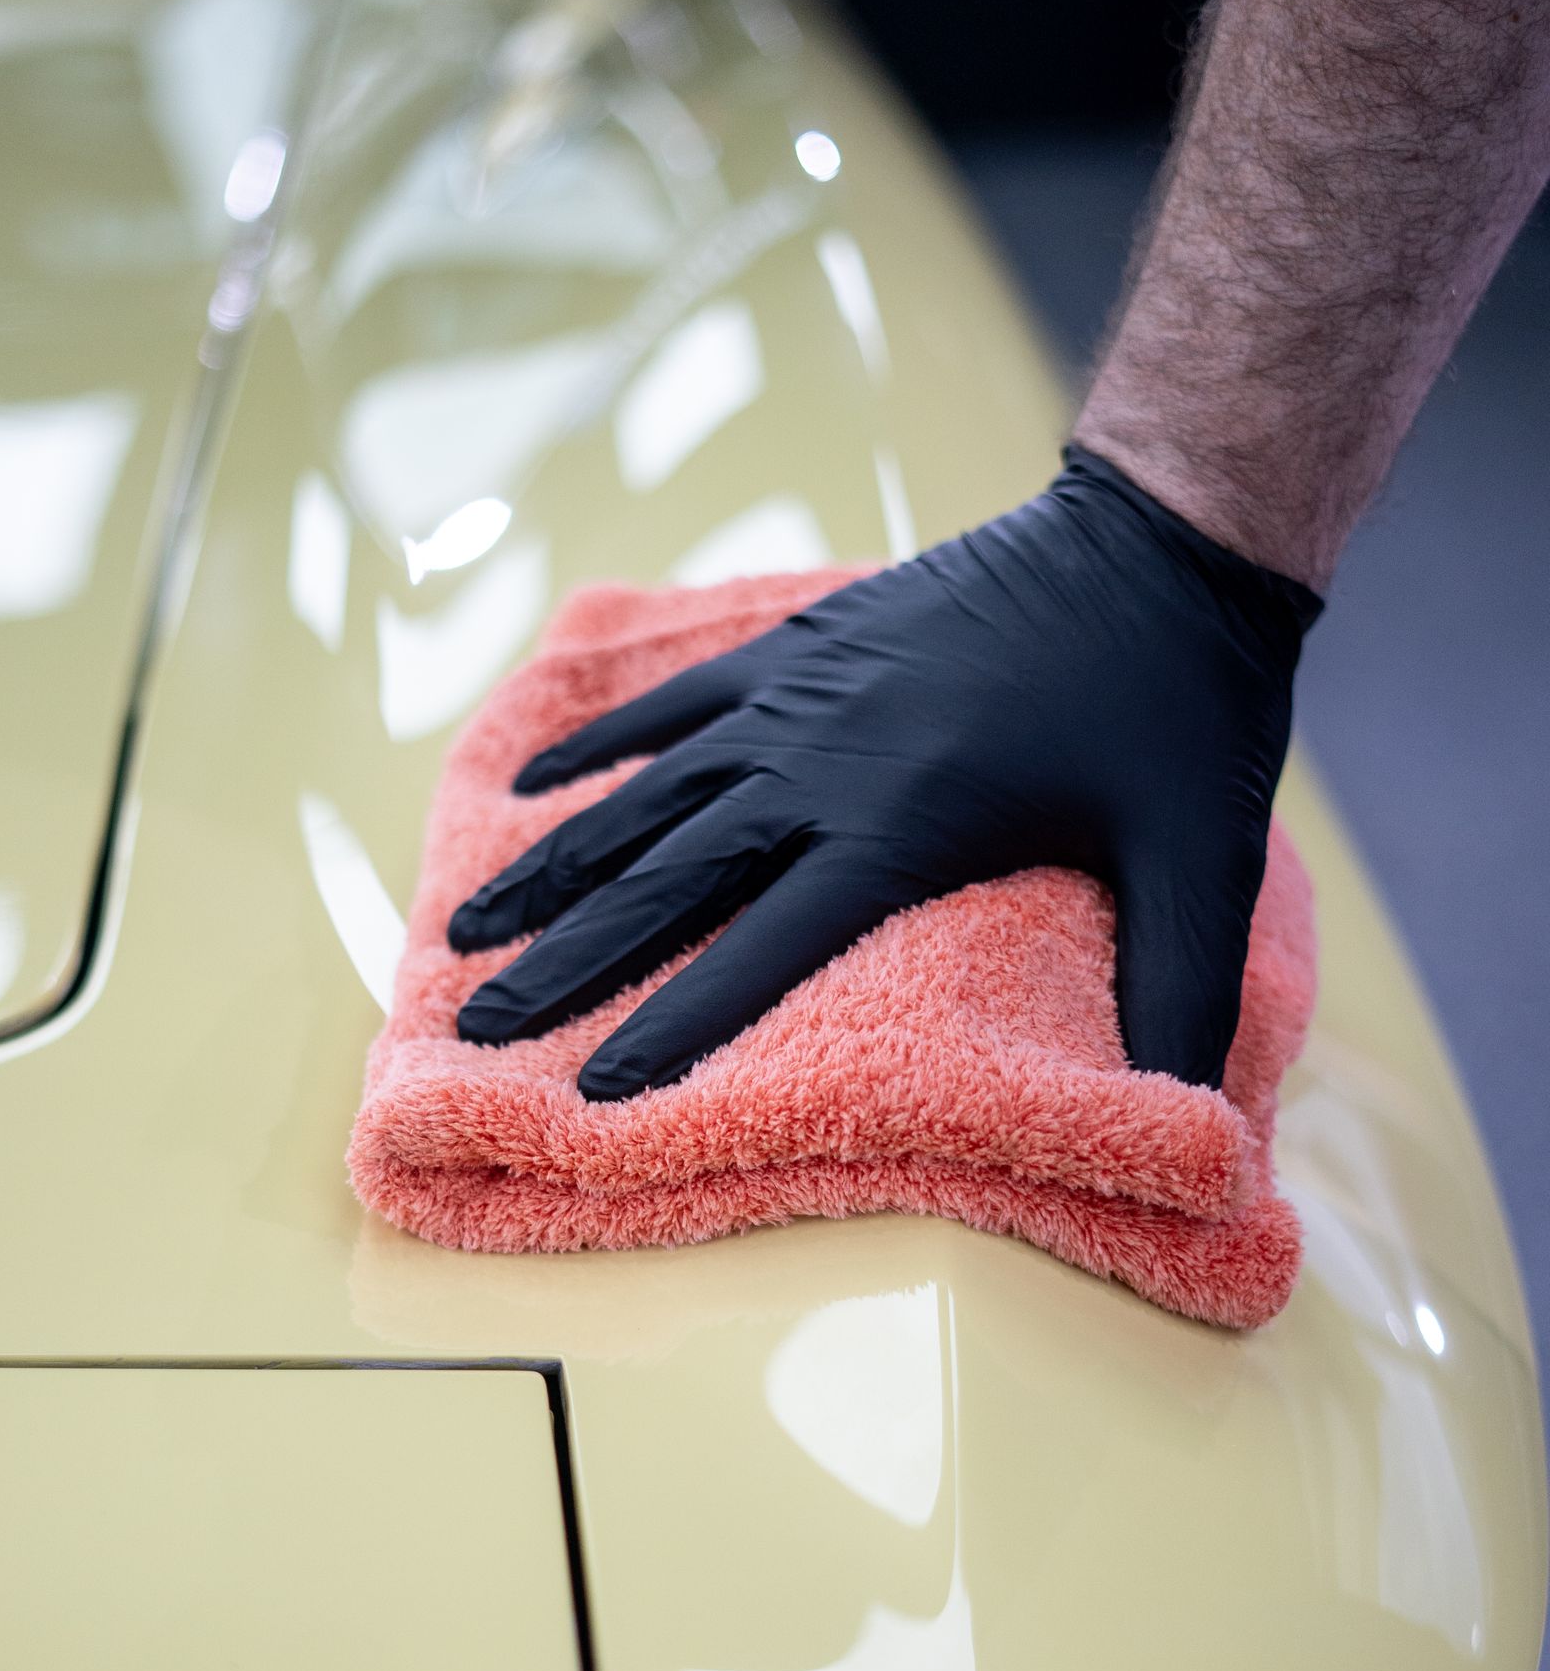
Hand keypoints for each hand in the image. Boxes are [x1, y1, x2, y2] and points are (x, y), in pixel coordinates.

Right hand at [449, 449, 1317, 1101]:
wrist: (1158, 537)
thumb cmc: (1182, 708)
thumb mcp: (1203, 861)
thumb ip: (1182, 994)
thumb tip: (1193, 1132)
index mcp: (900, 827)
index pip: (759, 950)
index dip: (672, 1026)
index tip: (589, 1092)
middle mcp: (821, 765)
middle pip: (665, 879)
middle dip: (564, 961)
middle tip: (476, 1027)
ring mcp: (800, 697)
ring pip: (646, 798)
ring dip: (550, 869)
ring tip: (465, 934)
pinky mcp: (803, 647)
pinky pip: (674, 707)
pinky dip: (598, 751)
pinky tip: (530, 792)